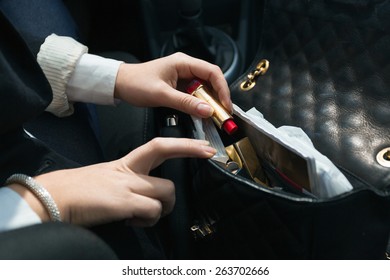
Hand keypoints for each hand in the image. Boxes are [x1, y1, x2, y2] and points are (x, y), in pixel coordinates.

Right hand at [8, 138, 215, 226]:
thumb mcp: (106, 179)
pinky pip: (152, 210)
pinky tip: (133, 220)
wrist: (51, 196)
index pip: (158, 146)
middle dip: (188, 159)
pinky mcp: (124, 202)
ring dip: (161, 208)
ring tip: (144, 214)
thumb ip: (128, 184)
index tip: (202, 145)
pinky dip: (147, 219)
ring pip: (166, 193)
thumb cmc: (77, 190)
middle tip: (207, 156)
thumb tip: (144, 199)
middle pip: (167, 165)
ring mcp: (128, 185)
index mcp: (125, 164)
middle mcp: (130, 171)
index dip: (183, 145)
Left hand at [114, 52, 231, 117]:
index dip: (222, 89)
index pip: (212, 72)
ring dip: (210, 102)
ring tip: (214, 116)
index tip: (225, 105)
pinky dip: (200, 104)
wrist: (120, 84)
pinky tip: (201, 113)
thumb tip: (207, 110)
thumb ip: (185, 103)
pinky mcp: (179, 86)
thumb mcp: (162, 95)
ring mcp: (183, 76)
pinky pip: (195, 94)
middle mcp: (185, 67)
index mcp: (183, 63)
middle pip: (211, 81)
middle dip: (218, 97)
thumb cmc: (136, 83)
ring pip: (204, 89)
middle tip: (222, 114)